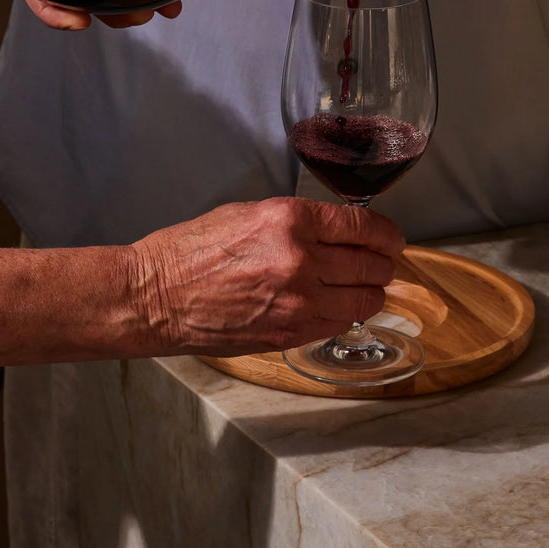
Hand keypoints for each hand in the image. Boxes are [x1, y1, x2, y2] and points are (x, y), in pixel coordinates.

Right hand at [127, 196, 404, 355]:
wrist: (156, 296)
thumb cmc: (191, 250)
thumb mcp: (247, 213)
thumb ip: (296, 221)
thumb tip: (335, 231)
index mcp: (289, 220)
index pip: (361, 224)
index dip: (386, 233)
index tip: (392, 237)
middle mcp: (301, 259)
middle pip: (369, 263)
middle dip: (383, 263)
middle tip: (385, 262)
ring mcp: (298, 302)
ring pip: (363, 299)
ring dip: (371, 292)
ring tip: (368, 287)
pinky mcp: (290, 334)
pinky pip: (338, 324)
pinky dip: (346, 315)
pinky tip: (341, 307)